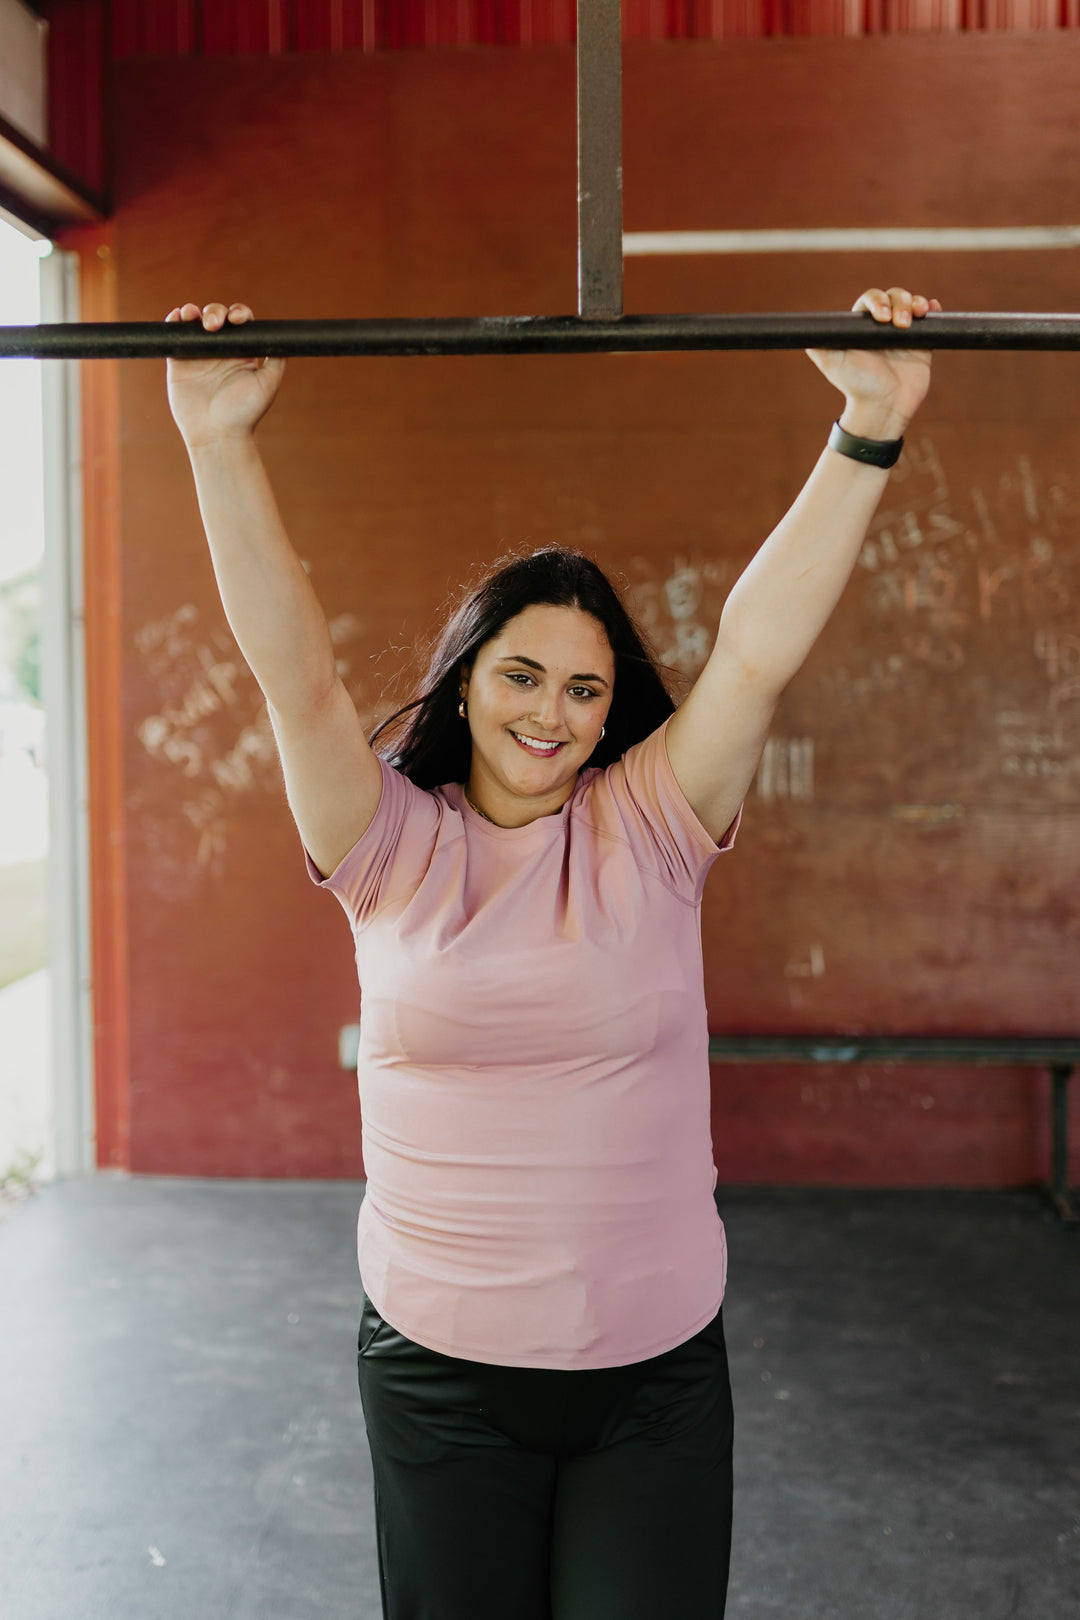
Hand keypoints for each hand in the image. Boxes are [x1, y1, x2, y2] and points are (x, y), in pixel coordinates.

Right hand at [165, 302, 284, 449]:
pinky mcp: (179, 362)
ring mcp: (199, 355)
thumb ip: (277, 360)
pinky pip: (175, 336)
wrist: (217, 434)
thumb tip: (286, 338)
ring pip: (195, 323)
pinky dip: (174, 321)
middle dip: (214, 312)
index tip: (237, 318)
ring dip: (194, 312)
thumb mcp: (268, 384)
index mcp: (242, 353)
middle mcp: (220, 351)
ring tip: (191, 314)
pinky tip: (177, 316)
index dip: (238, 313)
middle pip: (216, 317)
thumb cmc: (244, 413)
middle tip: (213, 325)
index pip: (240, 323)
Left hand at [805, 287, 941, 441]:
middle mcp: (882, 327)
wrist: (883, 409)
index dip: (878, 301)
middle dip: (900, 301)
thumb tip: (803, 331)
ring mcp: (903, 334)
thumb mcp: (833, 365)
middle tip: (900, 323)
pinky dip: (933, 309)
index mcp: (862, 327)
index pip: (871, 299)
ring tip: (918, 316)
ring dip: (916, 303)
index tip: (882, 317)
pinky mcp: (921, 343)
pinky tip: (933, 308)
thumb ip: (820, 346)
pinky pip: (929, 321)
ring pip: (912, 304)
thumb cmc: (856, 387)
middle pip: (894, 297)